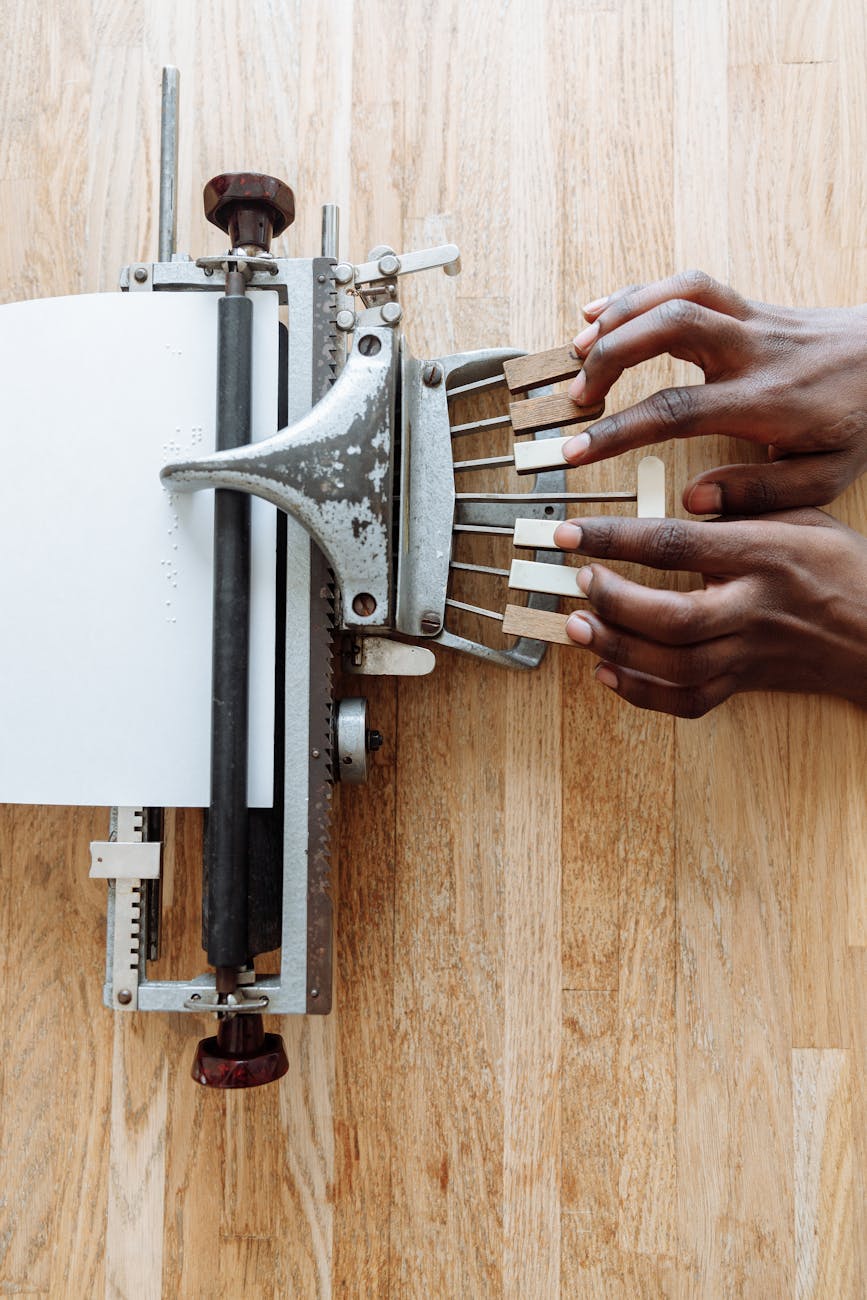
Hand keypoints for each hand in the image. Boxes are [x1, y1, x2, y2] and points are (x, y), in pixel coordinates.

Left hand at [553, 510, 866, 716]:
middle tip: (580, 581)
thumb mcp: (802, 515)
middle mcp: (754, 608)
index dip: (617, 539)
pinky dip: (642, 693)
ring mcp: (749, 652)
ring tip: (579, 626)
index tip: (574, 532)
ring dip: (618, 648)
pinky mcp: (746, 683)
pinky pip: (688, 701)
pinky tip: (609, 671)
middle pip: (673, 618)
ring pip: (675, 665)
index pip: (677, 545)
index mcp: (764, 555)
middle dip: (615, 602)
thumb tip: (686, 495)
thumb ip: (744, 504)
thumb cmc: (842, 569)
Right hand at [564, 271, 866, 512]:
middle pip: (669, 327)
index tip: (577, 452)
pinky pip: (686, 282)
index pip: (677, 409)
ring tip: (577, 350)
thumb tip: (694, 501)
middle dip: (610, 355)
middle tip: (576, 396)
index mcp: (766, 400)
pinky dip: (636, 292)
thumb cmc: (857, 420)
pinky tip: (601, 312)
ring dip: (617, 315)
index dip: (619, 430)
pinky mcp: (746, 303)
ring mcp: (750, 318)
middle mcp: (753, 349)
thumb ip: (759, 493)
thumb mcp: (824, 476)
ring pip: (675, 292)